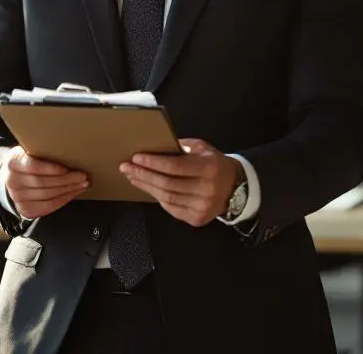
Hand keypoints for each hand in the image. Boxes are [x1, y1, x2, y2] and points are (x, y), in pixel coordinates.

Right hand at [2, 147, 88, 219]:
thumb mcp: (30, 150)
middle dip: (66, 180)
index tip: (66, 168)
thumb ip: (42, 151)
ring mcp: (18, 198)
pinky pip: (49, 206)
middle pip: (42, 182)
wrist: (15, 177)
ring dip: (68, 189)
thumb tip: (69, 150)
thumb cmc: (29, 160)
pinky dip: (64, 199)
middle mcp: (12, 181)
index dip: (50, 168)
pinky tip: (74, 192)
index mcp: (13, 162)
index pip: (32, 166)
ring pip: (48, 195)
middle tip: (82, 175)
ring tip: (83, 183)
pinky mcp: (26, 210)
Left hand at [120, 139, 240, 226]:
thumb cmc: (215, 164)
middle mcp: (206, 189)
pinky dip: (157, 198)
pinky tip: (148, 188)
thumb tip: (156, 145)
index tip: (136, 158)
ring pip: (166, 198)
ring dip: (146, 186)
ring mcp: (202, 206)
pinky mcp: (197, 218)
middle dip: (143, 175)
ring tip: (133, 177)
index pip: (174, 166)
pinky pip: (171, 208)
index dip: (153, 163)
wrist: (235, 187)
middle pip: (166, 183)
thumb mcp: (203, 148)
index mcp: (208, 168)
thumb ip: (181, 146)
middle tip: (126, 167)